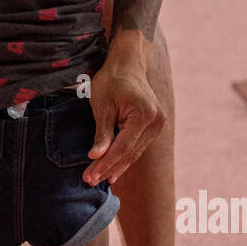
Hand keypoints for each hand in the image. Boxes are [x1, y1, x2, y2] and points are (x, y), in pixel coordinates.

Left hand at [83, 52, 164, 184]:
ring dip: (115, 166)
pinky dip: (123, 158)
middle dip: (108, 168)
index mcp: (145, 115)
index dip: (105, 163)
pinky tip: (112, 171)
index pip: (123, 146)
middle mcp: (156, 122)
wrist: (127, 64)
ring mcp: (157, 125)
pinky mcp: (153, 127)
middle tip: (89, 181)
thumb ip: (102, 133)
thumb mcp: (102, 105)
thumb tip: (95, 157)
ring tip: (97, 179)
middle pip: (129, 152)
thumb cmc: (111, 80)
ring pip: (134, 152)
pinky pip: (136, 146)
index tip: (89, 175)